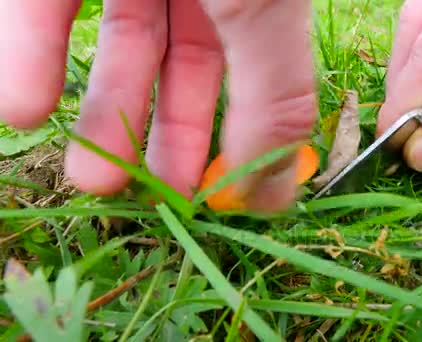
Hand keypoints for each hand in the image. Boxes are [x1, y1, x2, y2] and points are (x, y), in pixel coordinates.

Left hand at [0, 0, 315, 211]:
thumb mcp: (262, 12)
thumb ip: (275, 96)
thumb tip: (275, 195)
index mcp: (259, 2)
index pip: (256, 79)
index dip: (236, 141)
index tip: (213, 200)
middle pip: (185, 69)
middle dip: (166, 140)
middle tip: (149, 197)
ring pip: (118, 45)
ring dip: (101, 116)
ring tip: (90, 178)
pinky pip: (42, 8)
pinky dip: (29, 58)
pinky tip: (24, 107)